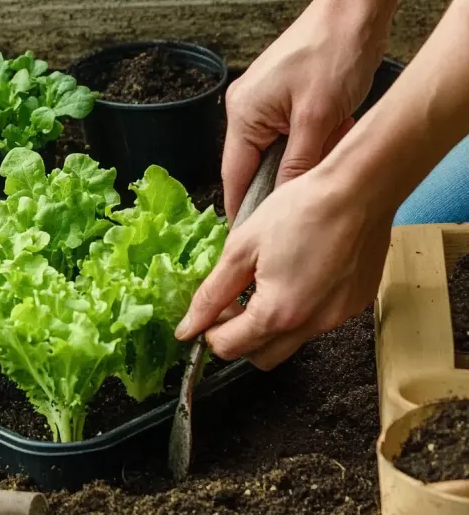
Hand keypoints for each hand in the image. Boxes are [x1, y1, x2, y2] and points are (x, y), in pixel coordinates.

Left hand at [175, 167, 393, 370]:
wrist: (359, 189)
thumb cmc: (300, 210)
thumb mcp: (241, 248)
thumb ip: (212, 293)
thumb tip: (188, 327)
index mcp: (277, 313)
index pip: (230, 348)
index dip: (210, 332)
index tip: (209, 310)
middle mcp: (311, 325)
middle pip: (261, 357)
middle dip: (239, 338)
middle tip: (232, 302)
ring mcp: (338, 318)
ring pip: (291, 342)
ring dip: (269, 326)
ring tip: (264, 284)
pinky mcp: (355, 305)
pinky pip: (318, 323)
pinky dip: (299, 312)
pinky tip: (296, 277)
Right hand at [221, 0, 414, 222]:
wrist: (353, 9)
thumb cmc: (333, 53)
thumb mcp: (318, 119)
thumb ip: (297, 165)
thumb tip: (284, 203)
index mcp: (242, 114)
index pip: (233, 176)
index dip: (243, 210)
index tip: (254, 237)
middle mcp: (243, 109)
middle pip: (251, 166)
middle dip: (275, 187)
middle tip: (294, 215)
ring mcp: (260, 102)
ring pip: (272, 152)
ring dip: (295, 165)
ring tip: (316, 178)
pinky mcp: (278, 97)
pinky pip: (285, 134)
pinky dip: (305, 145)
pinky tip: (326, 147)